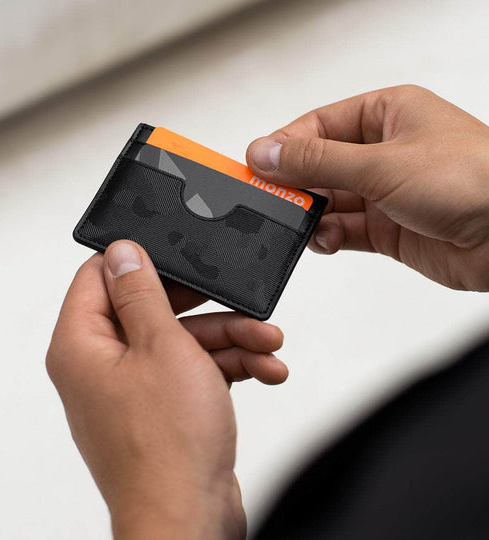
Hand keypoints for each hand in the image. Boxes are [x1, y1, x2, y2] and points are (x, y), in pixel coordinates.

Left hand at [46, 240, 286, 539]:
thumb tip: (122, 252)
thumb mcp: (162, 346)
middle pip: (153, 309)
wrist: (190, 519)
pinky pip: (194, 371)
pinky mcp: (164, 408)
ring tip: (269, 346)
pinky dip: (230, 368)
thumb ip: (141, 294)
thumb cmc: (167, 445)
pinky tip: (266, 370)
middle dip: (206, 307)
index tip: (178, 255)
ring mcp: (135, 389)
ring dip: (231, 340)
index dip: (138, 261)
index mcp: (83, 346)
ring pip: (183, 341)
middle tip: (239, 302)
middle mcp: (103, 366)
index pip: (98, 278)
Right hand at [246, 85, 488, 290]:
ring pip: (329, 201)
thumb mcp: (382, 164)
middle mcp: (383, 152)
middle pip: (320, 165)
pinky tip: (323, 239)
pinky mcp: (387, 229)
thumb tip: (269, 153)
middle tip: (271, 198)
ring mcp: (384, 193)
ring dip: (311, 214)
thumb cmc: (473, 180)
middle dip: (296, 184)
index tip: (257, 165)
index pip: (319, 125)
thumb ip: (319, 161)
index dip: (285, 145)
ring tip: (299, 222)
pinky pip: (343, 230)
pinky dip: (328, 237)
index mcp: (386, 115)